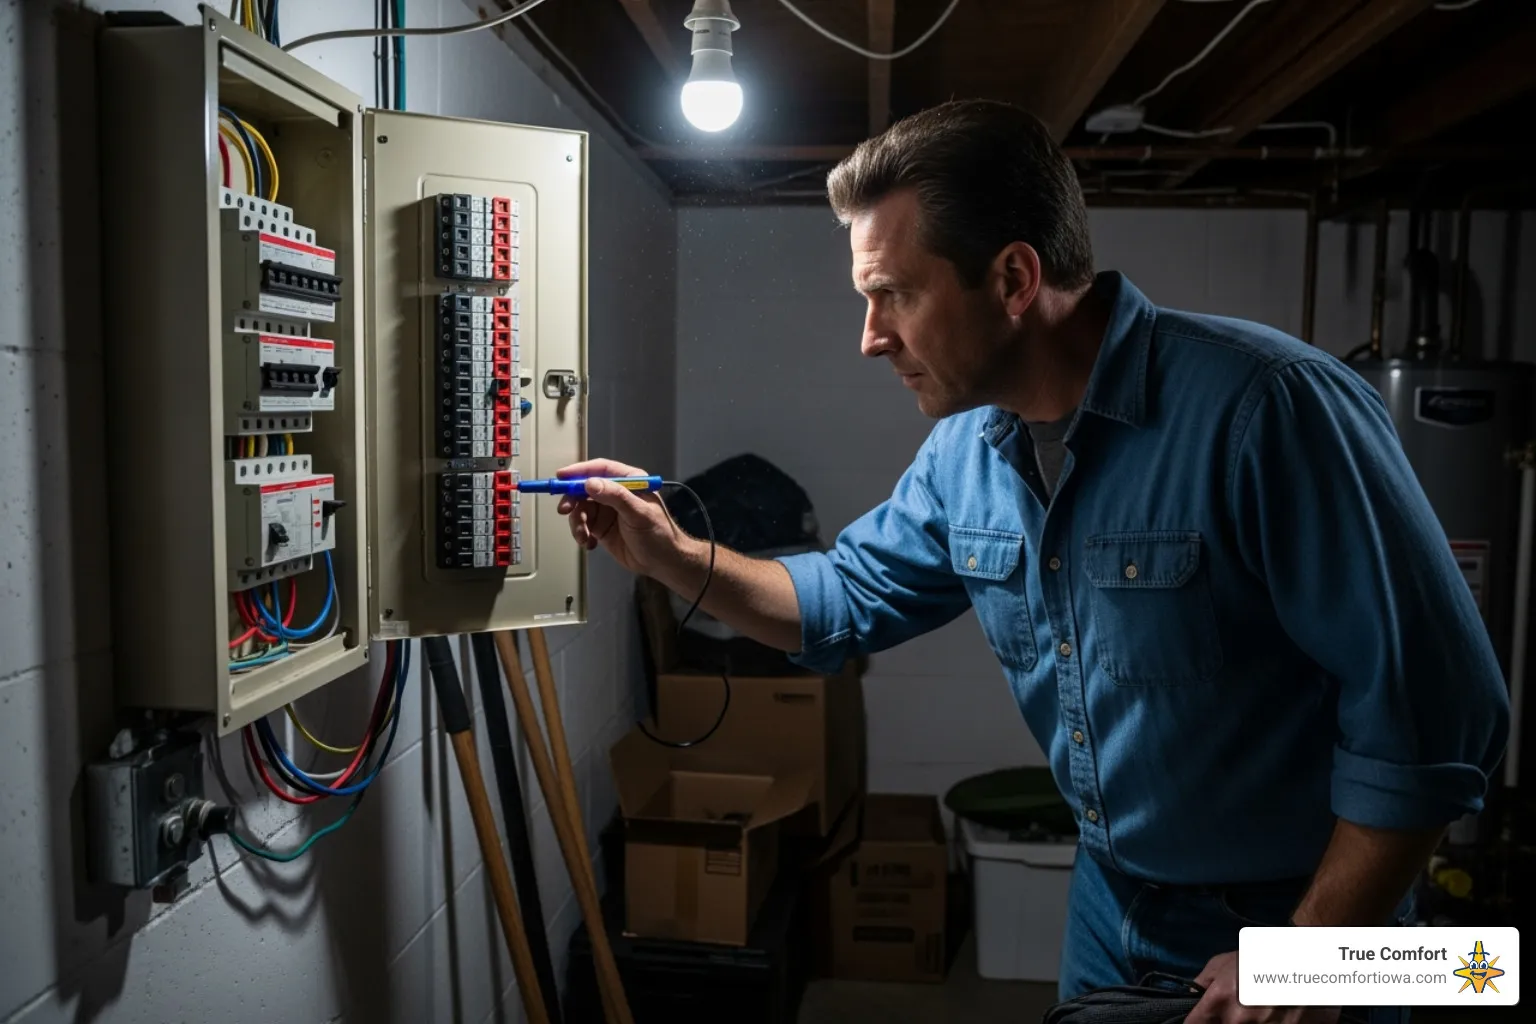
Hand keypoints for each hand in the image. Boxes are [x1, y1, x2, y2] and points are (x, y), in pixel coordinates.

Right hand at [553, 458, 693, 578]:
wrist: (663, 562)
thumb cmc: (659, 534)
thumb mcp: (639, 513)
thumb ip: (615, 496)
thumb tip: (590, 484)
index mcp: (629, 481)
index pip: (600, 469)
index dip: (579, 471)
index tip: (562, 477)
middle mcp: (616, 493)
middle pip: (584, 488)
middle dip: (572, 499)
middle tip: (565, 510)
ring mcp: (607, 511)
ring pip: (581, 509)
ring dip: (577, 522)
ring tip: (584, 536)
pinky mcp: (602, 528)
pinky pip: (582, 525)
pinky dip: (581, 533)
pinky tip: (589, 543)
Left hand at [1187, 952, 1339, 1023]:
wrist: (1306, 960)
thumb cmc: (1261, 958)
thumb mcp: (1225, 962)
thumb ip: (1203, 982)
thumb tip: (1191, 998)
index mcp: (1220, 1000)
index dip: (1197, 1023)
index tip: (1202, 1021)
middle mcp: (1238, 1020)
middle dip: (1225, 1021)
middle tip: (1237, 1012)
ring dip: (1250, 1023)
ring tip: (1260, 1012)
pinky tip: (1275, 1017)